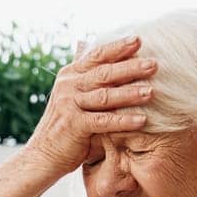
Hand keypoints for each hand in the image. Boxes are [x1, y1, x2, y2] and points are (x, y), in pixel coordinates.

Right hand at [21, 35, 157, 178]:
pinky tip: (142, 120)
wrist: (43, 155)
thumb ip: (93, 83)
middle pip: (104, 72)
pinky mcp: (73, 125)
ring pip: (105, 95)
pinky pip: (103, 121)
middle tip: (154, 64)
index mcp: (70, 75)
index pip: (97, 56)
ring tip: (152, 92)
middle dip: (130, 68)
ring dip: (130, 93)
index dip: (118, 47)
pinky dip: (124, 121)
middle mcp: (68, 86)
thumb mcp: (77, 99)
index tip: (138, 40)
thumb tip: (123, 65)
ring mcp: (69, 104)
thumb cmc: (67, 127)